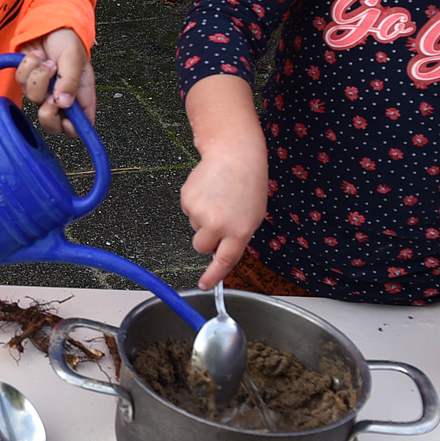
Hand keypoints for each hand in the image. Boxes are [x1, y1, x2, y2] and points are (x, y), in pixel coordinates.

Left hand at [17, 28, 94, 135]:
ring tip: (47, 62)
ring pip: (34, 99)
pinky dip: (27, 67)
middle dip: (48, 112)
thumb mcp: (74, 58)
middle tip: (51, 96)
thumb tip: (65, 104)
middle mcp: (62, 96)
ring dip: (39, 78)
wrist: (48, 22)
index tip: (65, 119)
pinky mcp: (27, 81)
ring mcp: (43, 90)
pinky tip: (37, 57)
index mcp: (81, 95)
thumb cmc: (68, 39)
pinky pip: (21, 82)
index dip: (72, 128)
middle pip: (52, 123)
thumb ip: (70, 81)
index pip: (79, 125)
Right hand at [180, 146, 266, 288]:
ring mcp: (200, 212)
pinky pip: (188, 211)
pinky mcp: (186, 200)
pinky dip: (196, 204)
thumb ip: (237, 236)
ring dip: (203, 217)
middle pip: (201, 246)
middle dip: (206, 239)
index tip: (204, 285)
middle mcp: (218, 225)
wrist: (234, 155)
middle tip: (217, 220)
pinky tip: (209, 190)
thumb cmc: (248, 182)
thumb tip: (219, 249)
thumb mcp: (252, 216)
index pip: (223, 262)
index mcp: (239, 231)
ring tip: (218, 197)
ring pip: (195, 227)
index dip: (212, 276)